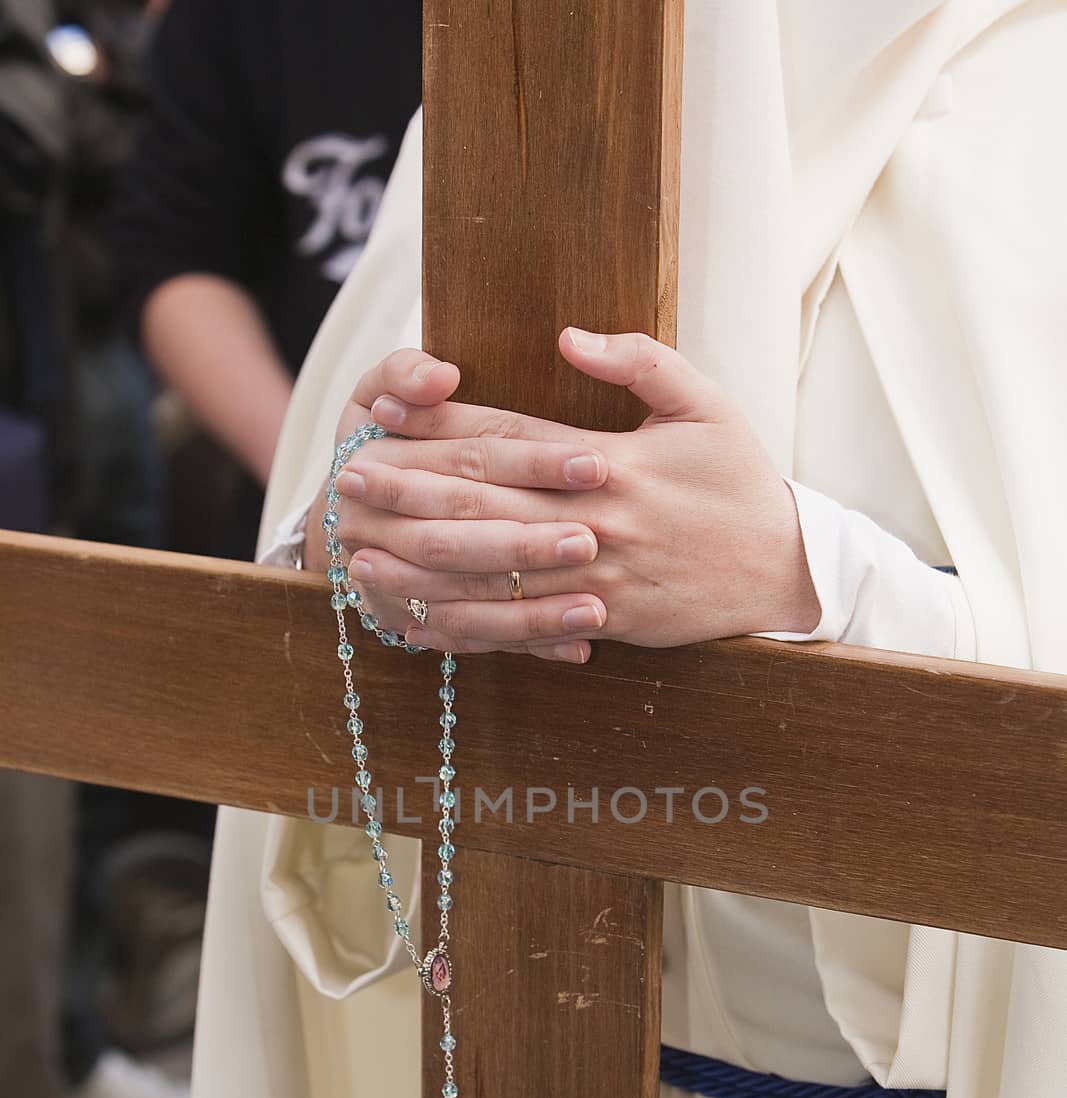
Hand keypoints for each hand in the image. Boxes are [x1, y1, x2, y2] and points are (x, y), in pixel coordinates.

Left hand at [309, 331, 818, 661]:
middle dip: (409, 490)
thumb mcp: (707, 403)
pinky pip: (521, 625)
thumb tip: (569, 336)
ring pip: (492, 571)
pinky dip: (466, 624)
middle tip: (347, 479)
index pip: (507, 437)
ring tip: (357, 551)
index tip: (384, 411)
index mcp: (611, 460)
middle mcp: (594, 519)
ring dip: (419, 562)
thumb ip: (640, 361)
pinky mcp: (601, 620)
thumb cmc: (742, 483)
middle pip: (484, 503)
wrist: (786, 572)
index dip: (440, 424)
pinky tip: (418, 618)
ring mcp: (596, 576)